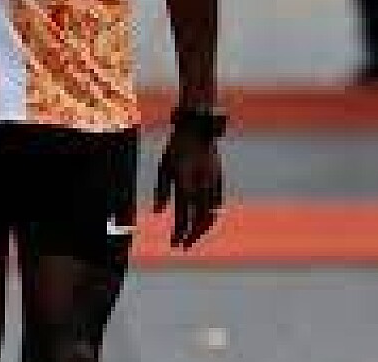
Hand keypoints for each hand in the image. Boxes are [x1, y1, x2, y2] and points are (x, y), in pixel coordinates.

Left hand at [153, 129, 223, 249]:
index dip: (179, 231)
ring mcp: (213, 183)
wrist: (198, 129)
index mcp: (186, 180)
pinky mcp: (219, 180)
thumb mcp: (164, 166)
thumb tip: (158, 213)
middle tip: (183, 247)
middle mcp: (202, 184)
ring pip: (211, 213)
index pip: (184, 213)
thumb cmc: (176, 148)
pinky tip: (204, 224)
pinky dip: (211, 217)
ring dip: (202, 230)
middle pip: (199, 218)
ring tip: (192, 240)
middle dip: (191, 235)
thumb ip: (161, 190)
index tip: (174, 244)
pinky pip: (217, 205)